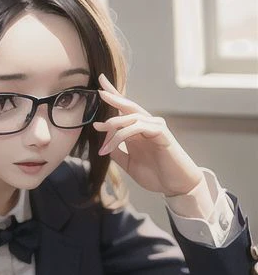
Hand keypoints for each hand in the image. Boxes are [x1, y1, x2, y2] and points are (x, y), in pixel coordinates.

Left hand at [93, 74, 203, 196]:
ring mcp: (155, 127)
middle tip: (100, 90)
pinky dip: (123, 133)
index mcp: (138, 131)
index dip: (114, 98)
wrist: (174, 185)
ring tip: (103, 147)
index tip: (99, 90)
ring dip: (113, 129)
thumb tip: (103, 143)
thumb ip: (117, 152)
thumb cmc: (155, 174)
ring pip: (131, 117)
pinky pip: (139, 126)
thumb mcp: (129, 163)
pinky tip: (114, 143)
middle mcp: (147, 125)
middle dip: (114, 96)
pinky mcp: (161, 132)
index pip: (124, 111)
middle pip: (128, 105)